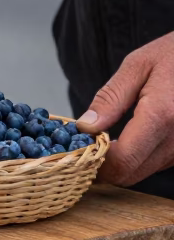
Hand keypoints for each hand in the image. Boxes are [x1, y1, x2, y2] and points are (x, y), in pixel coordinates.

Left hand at [77, 32, 173, 185]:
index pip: (122, 160)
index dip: (95, 162)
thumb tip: (85, 127)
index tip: (78, 147)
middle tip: (84, 146)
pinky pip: (155, 165)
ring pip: (141, 173)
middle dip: (103, 166)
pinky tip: (126, 139)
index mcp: (161, 115)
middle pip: (130, 174)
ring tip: (103, 139)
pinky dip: (136, 159)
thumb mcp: (137, 66)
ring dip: (119, 164)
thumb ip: (110, 98)